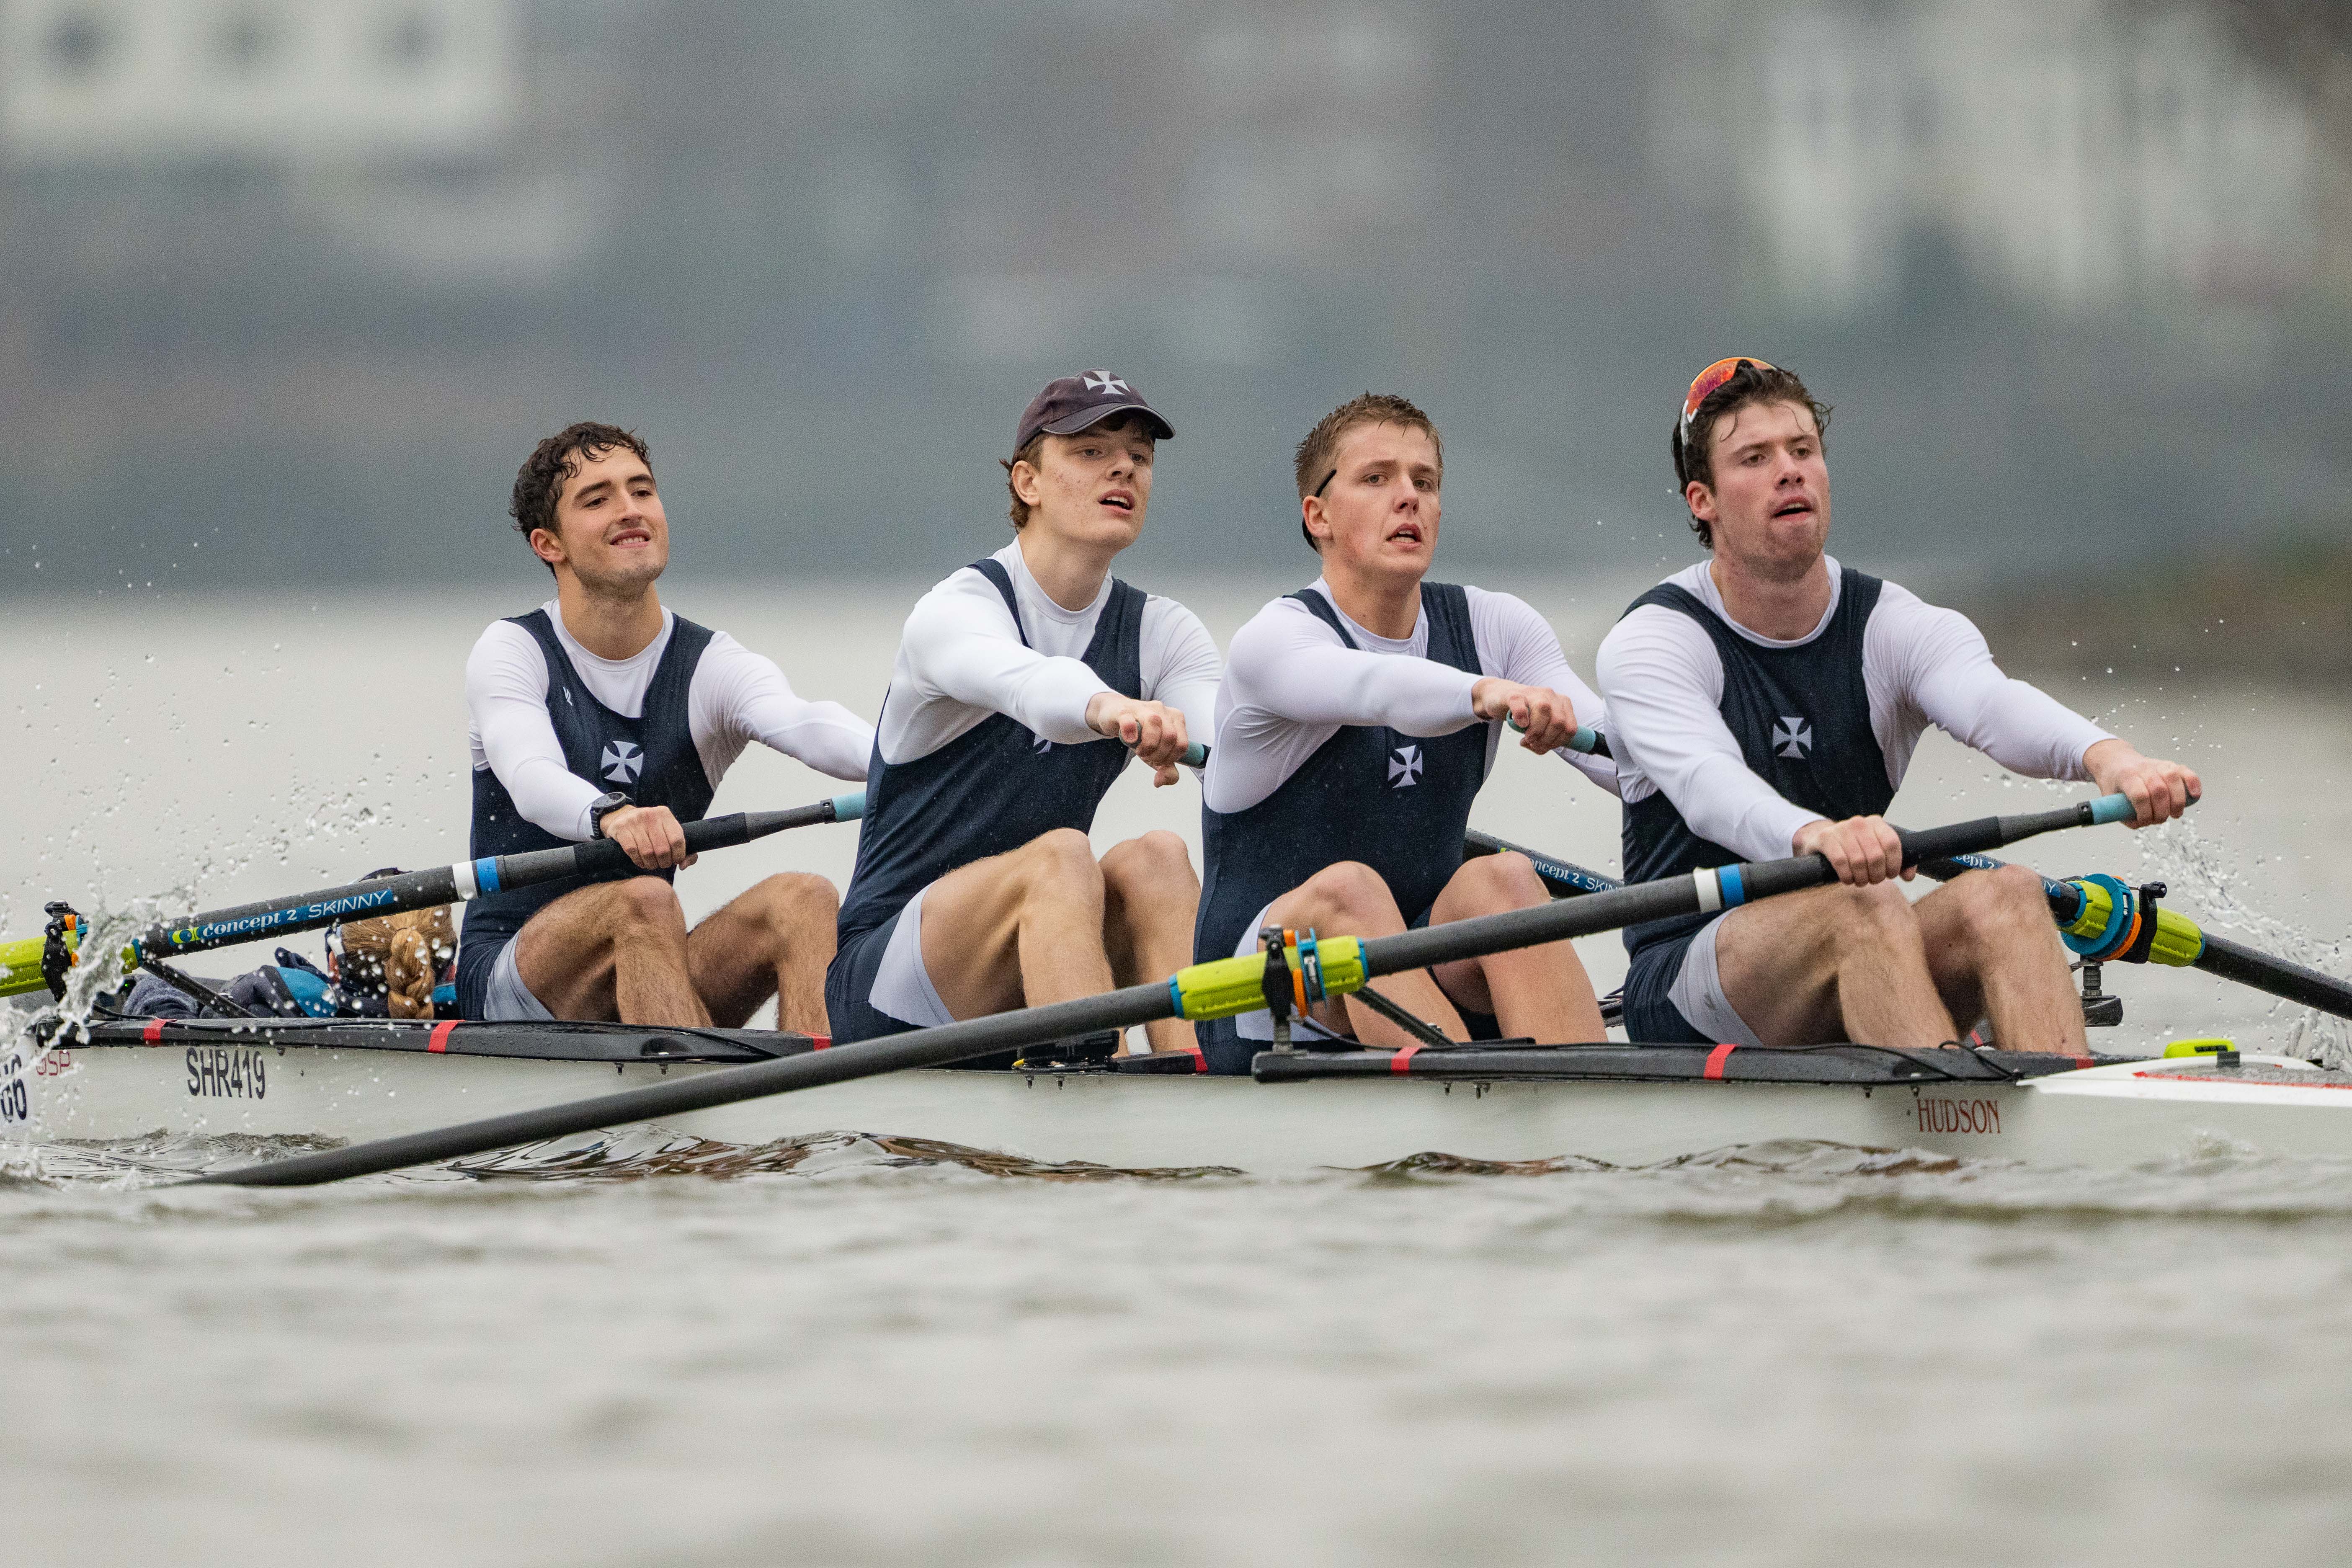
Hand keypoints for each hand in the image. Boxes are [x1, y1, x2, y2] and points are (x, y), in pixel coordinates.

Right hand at [598, 804, 695, 869]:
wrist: (624, 817)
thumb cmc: (650, 829)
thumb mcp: (667, 832)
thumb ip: (682, 849)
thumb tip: (683, 865)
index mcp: (665, 814)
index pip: (677, 839)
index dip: (678, 855)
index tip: (675, 861)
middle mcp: (650, 815)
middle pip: (663, 849)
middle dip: (664, 862)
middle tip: (662, 864)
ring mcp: (634, 821)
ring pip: (647, 852)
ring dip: (651, 864)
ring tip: (652, 864)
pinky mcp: (621, 828)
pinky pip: (632, 851)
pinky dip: (638, 861)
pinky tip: (641, 861)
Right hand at [1087, 693, 1189, 786]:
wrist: (1115, 716)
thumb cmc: (1140, 734)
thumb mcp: (1156, 753)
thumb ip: (1166, 769)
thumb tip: (1160, 782)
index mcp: (1175, 718)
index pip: (1182, 744)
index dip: (1170, 759)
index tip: (1158, 760)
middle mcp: (1162, 710)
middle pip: (1170, 736)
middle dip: (1158, 755)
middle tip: (1147, 756)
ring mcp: (1143, 708)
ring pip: (1154, 724)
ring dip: (1147, 746)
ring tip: (1139, 750)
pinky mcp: (1124, 710)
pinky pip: (1130, 721)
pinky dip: (1130, 733)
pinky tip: (1130, 740)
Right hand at [1471, 678, 1577, 754]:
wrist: (1499, 696)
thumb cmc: (1523, 712)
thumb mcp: (1542, 724)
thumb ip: (1547, 738)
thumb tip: (1542, 748)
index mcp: (1562, 703)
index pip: (1570, 728)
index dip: (1558, 743)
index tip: (1545, 745)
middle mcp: (1550, 695)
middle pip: (1559, 722)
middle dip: (1546, 740)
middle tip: (1533, 743)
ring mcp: (1532, 693)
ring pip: (1544, 711)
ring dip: (1535, 732)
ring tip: (1525, 738)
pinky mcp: (1513, 695)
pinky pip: (1521, 708)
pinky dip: (1521, 719)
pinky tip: (1519, 724)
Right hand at [1792, 814, 1907, 885]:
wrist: (1823, 842)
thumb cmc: (1855, 849)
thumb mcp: (1876, 851)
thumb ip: (1896, 862)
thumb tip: (1909, 876)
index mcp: (1876, 823)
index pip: (1892, 843)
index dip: (1894, 864)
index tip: (1890, 875)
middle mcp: (1859, 822)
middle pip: (1876, 856)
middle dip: (1876, 875)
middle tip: (1872, 880)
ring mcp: (1841, 828)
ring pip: (1858, 861)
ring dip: (1861, 878)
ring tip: (1860, 881)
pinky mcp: (1825, 838)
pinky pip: (1840, 861)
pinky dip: (1846, 876)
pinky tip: (1847, 879)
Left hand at [2084, 739, 2201, 828]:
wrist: (2116, 760)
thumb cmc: (2114, 782)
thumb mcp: (2109, 799)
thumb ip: (2123, 815)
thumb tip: (2141, 824)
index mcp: (2126, 776)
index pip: (2140, 795)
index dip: (2144, 813)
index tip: (2143, 821)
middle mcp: (2143, 768)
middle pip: (2159, 790)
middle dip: (2162, 811)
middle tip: (2160, 819)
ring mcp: (2158, 765)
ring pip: (2173, 779)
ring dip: (2178, 802)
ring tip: (2175, 814)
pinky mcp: (2171, 765)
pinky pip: (2186, 771)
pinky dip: (2193, 783)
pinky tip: (2195, 796)